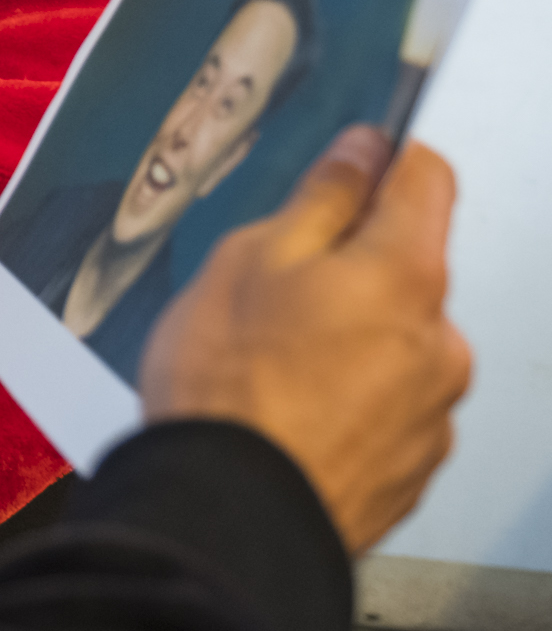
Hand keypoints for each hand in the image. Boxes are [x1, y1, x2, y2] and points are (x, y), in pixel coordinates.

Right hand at [138, 126, 471, 552]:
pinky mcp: (411, 466)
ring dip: (348, 337)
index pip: (427, 177)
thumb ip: (321, 199)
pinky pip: (386, 407)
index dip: (382, 160)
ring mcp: (432, 411)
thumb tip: (360, 155)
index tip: (347, 167)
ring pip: (395, 341)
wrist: (227, 509)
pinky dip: (346, 399)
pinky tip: (286, 409)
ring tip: (269, 362)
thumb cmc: (230, 387)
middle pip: (407, 267)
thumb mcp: (250, 257)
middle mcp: (440, 340)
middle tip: (271, 286)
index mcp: (405, 273)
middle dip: (350, 264)